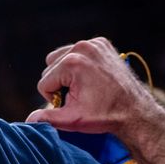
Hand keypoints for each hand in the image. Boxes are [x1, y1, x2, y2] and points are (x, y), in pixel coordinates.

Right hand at [25, 38, 161, 136]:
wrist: (135, 110)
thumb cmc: (105, 115)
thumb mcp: (73, 119)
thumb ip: (47, 118)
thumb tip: (29, 120)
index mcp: (72, 63)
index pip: (44, 82)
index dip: (54, 98)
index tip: (73, 104)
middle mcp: (82, 47)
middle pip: (50, 67)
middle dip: (59, 84)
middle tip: (79, 97)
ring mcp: (94, 43)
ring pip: (61, 58)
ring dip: (66, 73)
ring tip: (84, 87)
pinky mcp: (102, 43)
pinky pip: (78, 52)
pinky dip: (80, 65)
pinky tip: (91, 78)